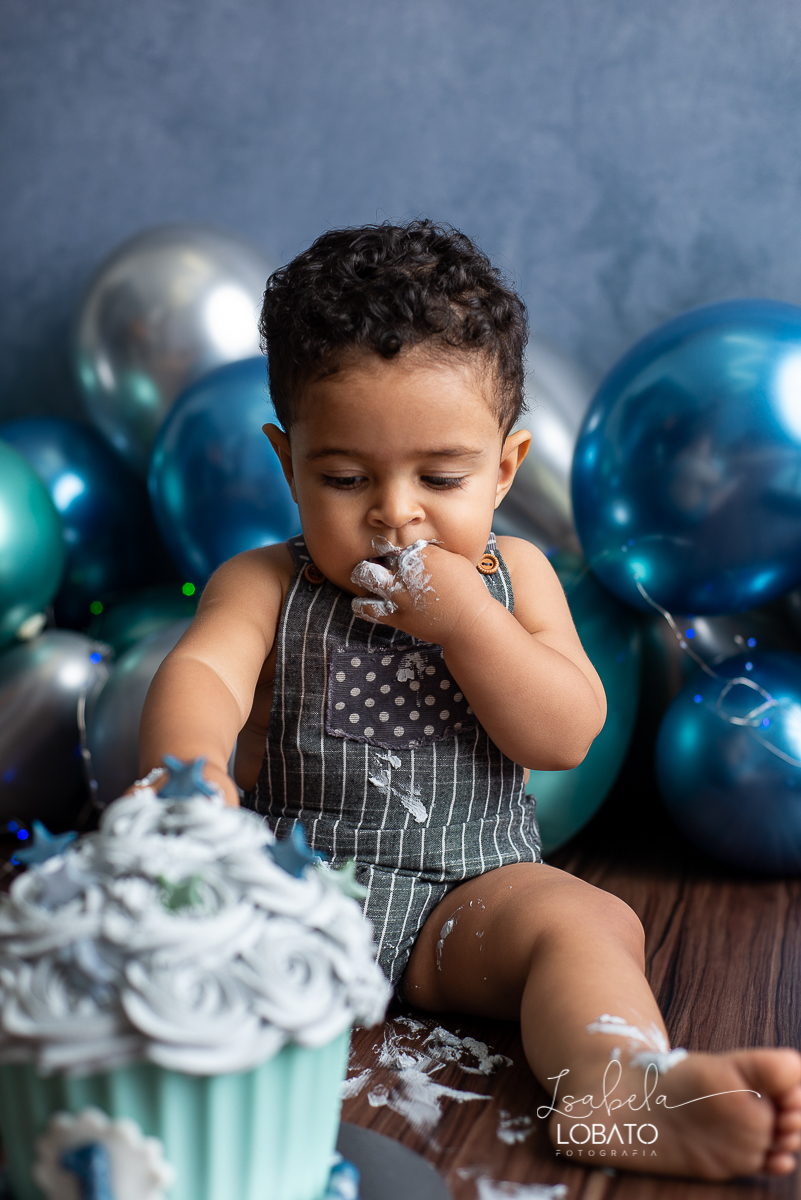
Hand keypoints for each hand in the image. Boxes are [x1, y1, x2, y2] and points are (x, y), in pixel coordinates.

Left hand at [350, 540, 492, 645]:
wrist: (469, 622)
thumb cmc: (468, 590)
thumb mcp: (454, 560)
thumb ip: (432, 552)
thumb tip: (417, 548)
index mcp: (421, 554)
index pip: (392, 541)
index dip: (386, 545)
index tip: (386, 549)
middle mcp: (405, 571)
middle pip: (374, 553)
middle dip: (373, 556)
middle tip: (376, 563)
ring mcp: (398, 594)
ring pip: (364, 576)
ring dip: (363, 576)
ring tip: (368, 579)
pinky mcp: (395, 616)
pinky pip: (366, 608)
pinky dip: (361, 605)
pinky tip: (365, 602)